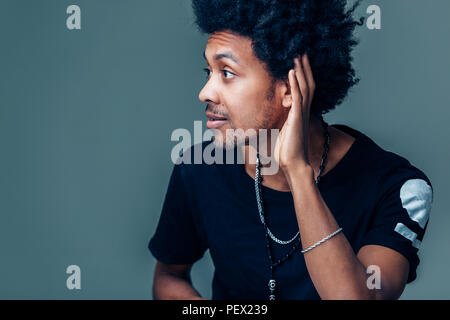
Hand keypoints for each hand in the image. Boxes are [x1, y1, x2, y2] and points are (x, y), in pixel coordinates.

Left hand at [273, 54, 315, 175]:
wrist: (293, 164)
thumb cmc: (286, 151)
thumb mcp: (279, 132)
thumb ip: (275, 122)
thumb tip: (261, 121)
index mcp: (299, 112)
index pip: (304, 88)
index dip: (303, 74)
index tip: (298, 60)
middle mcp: (303, 110)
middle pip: (308, 83)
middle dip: (305, 67)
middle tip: (302, 51)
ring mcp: (301, 113)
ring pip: (304, 86)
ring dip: (301, 70)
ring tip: (297, 55)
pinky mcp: (297, 118)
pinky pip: (297, 97)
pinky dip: (295, 84)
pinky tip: (292, 72)